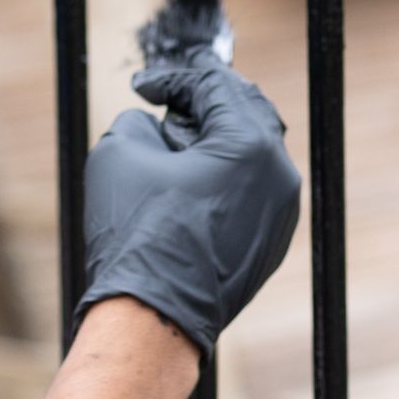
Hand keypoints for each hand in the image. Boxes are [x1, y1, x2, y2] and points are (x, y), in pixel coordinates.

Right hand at [77, 50, 300, 354]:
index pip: (216, 86)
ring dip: (214, 142)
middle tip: (166, 107)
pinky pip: (251, 194)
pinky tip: (186, 190)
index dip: (173, 80)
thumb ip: (137, 122)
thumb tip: (150, 125)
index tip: (142, 87)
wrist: (153, 318)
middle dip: (204, 104)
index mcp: (251, 145)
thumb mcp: (119, 154)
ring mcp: (280, 214)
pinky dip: (223, 179)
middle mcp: (279, 176)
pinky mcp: (269, 245)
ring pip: (252, 156)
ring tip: (171, 150)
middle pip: (246, 114)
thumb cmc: (137, 236)